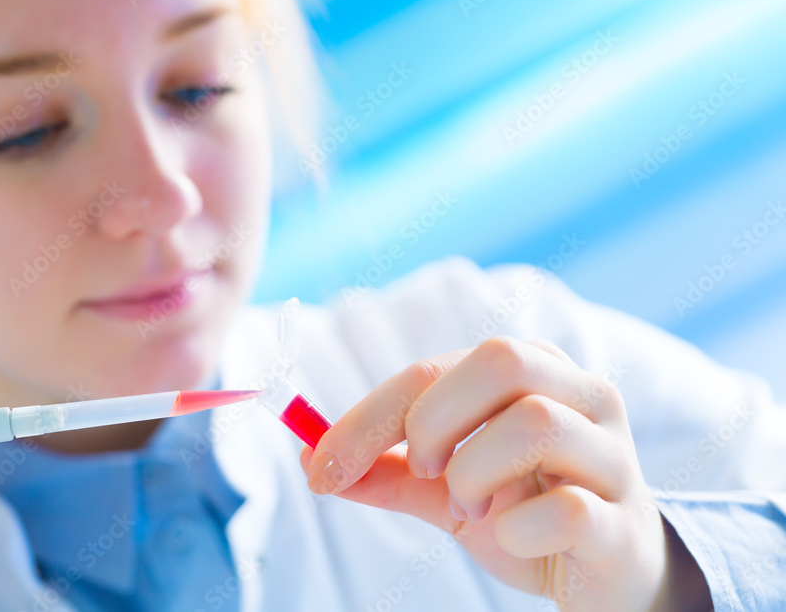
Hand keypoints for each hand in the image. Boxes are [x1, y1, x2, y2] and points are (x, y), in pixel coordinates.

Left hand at [300, 337, 707, 610]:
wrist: (607, 576)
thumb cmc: (526, 512)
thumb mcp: (445, 488)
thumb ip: (388, 470)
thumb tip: (312, 459)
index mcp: (531, 371)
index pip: (433, 369)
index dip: (367, 416)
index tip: (323, 465)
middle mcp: (581, 395)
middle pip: (500, 360)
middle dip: (434, 420)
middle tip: (423, 469)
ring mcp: (612, 455)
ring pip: (535, 422)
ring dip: (474, 474)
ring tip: (469, 507)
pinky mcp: (625, 522)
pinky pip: (569, 509)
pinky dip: (517, 530)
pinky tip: (514, 538)